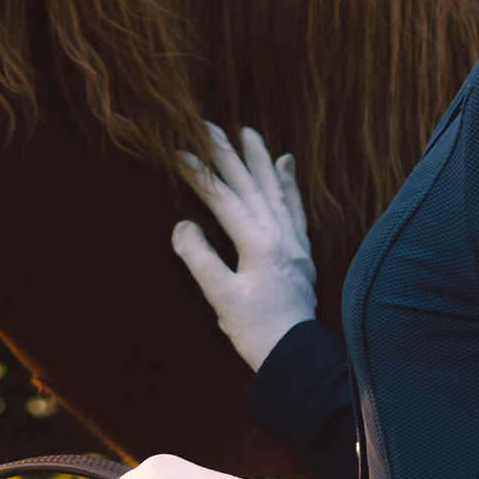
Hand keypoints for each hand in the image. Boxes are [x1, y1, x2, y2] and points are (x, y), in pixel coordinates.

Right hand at [171, 123, 317, 371]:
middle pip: (249, 185)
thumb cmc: (254, 329)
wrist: (293, 353)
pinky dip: (288, 183)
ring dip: (259, 159)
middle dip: (226, 153)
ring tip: (248, 132)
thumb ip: (200, 258)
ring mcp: (293, 240)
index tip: (178, 151)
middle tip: (208, 125)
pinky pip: (294, 207)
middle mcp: (280, 234)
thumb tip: (183, 226)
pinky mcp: (300, 250)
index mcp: (258, 243)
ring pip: (273, 189)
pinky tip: (285, 163)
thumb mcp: (220, 296)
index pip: (223, 198)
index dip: (199, 174)